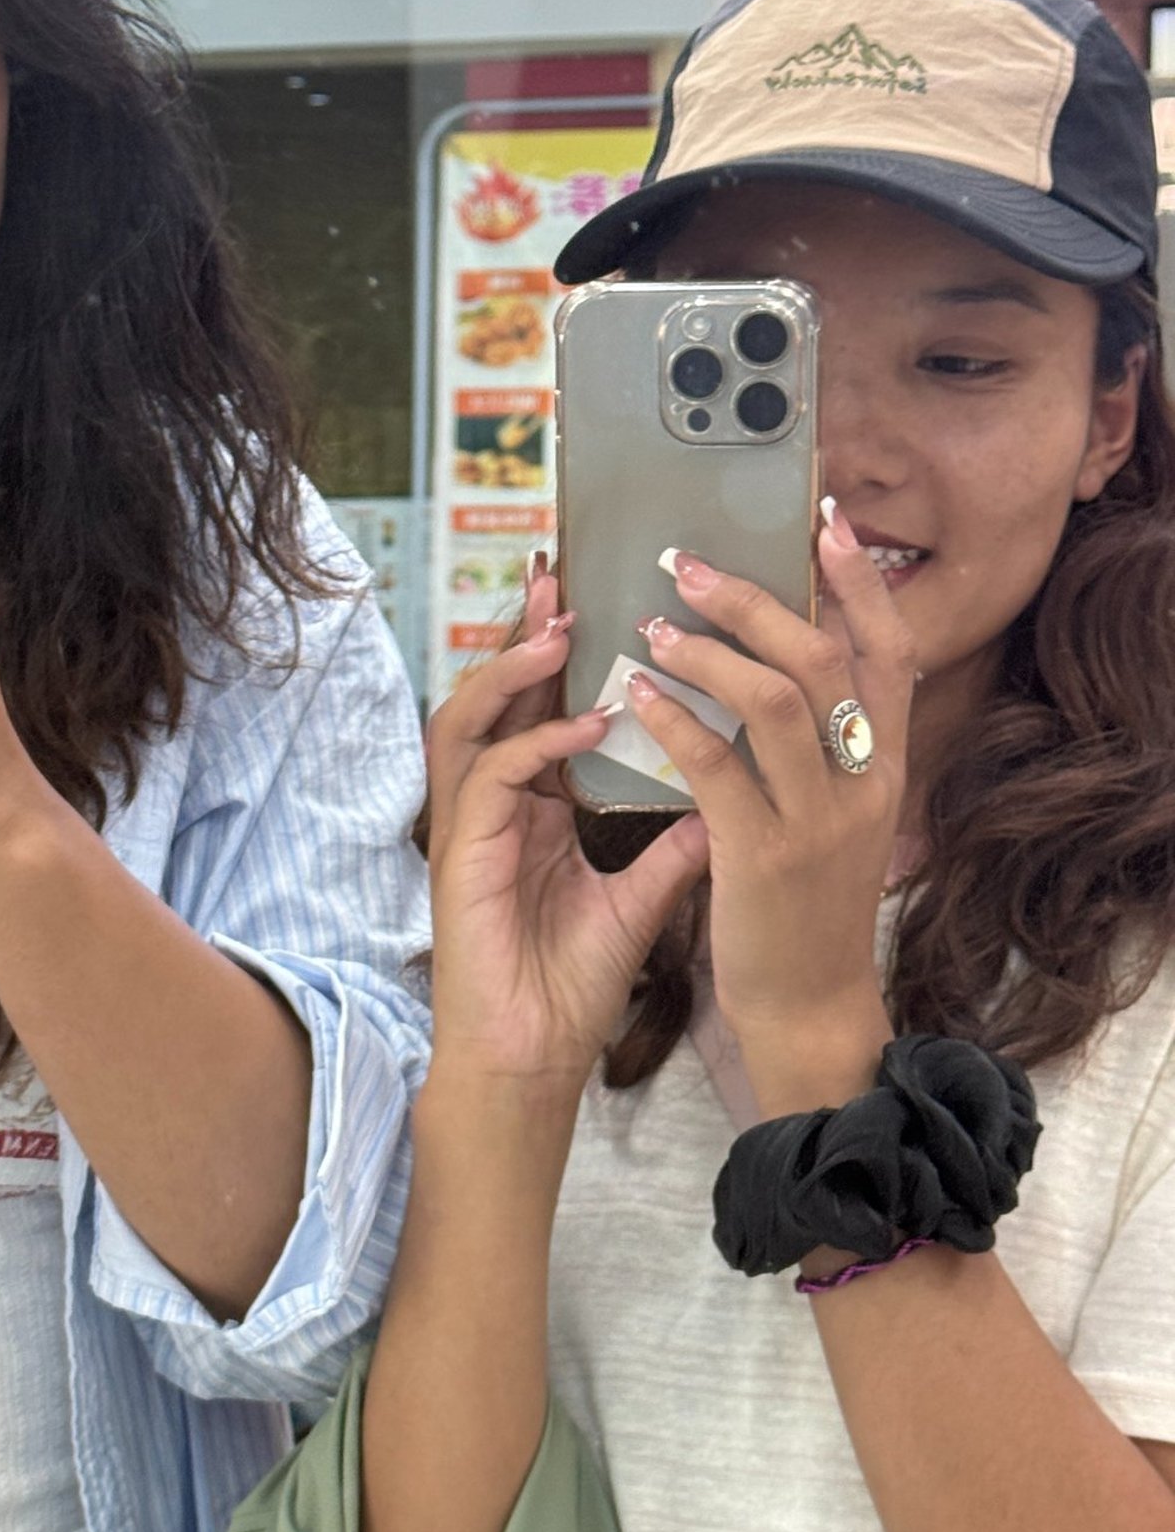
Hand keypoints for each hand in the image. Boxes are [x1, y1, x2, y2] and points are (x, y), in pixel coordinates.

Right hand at [425, 566, 709, 1097]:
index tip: (606, 595)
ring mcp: (471, 826)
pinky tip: (583, 724)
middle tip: (560, 568)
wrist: (531, 1057)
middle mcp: (495, 804)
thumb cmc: (571, 983)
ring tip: (560, 625)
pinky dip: (535, 744)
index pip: (544, 706)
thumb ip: (679, 842)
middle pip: (497, 693)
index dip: (566, 651)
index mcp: (531, 805)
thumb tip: (736, 792)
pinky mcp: (459, 854)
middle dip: (524, 628)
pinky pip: (491, 777)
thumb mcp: (642, 897)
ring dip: (512, 668)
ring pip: (470, 716)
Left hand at [621, 502, 914, 1111]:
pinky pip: (719, 767)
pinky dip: (677, 720)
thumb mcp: (837, 820)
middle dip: (757, 598)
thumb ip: (821, 752)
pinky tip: (637, 694)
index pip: (893, 653)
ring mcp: (820, 820)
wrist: (811, 1008)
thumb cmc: (808, 909)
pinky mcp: (764, 856)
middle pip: (829, 657)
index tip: (827, 523)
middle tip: (687, 563)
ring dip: (711, 649)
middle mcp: (865, 784)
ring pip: (778, 700)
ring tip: (653, 622)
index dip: (862, 585)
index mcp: (887, 768)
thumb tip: (781, 670)